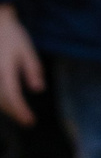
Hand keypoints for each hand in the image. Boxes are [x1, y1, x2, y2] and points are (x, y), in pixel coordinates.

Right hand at [0, 4, 40, 125]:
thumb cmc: (12, 36)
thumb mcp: (27, 50)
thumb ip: (33, 69)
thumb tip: (39, 89)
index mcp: (4, 70)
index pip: (12, 96)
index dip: (21, 111)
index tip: (30, 121)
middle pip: (2, 102)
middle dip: (14, 112)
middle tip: (27, 120)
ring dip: (7, 107)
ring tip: (19, 112)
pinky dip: (2, 100)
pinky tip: (9, 102)